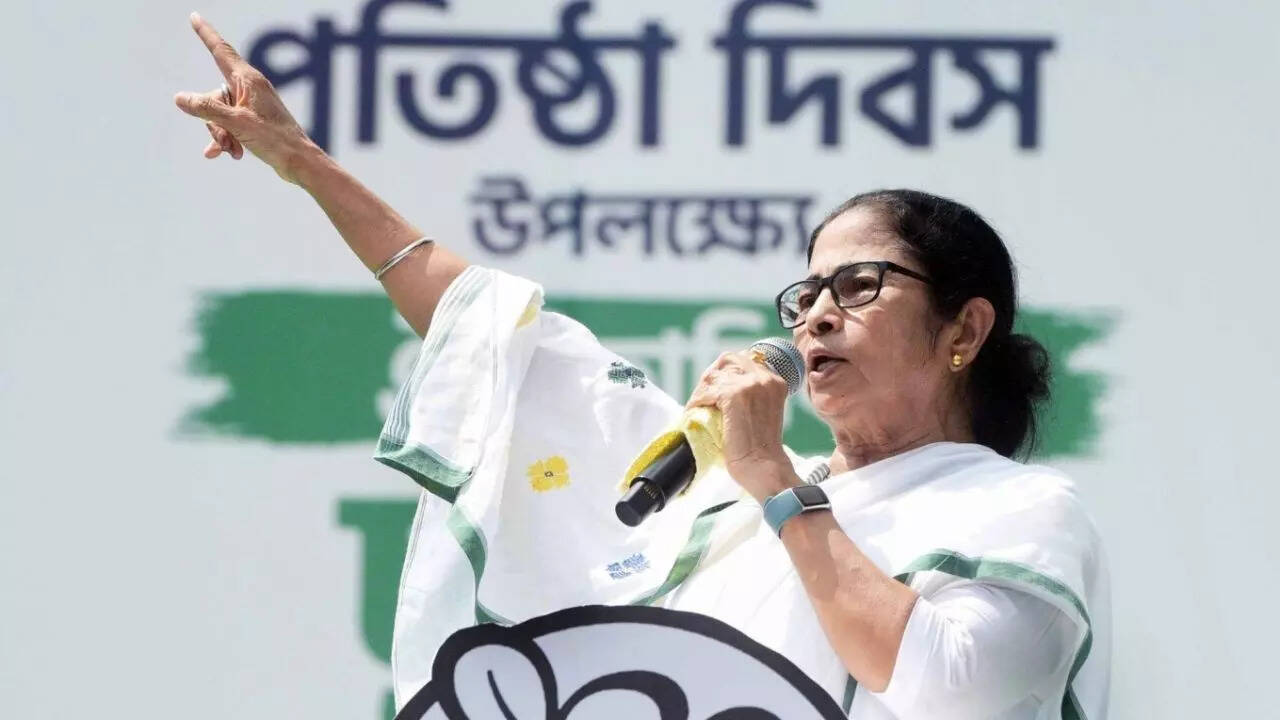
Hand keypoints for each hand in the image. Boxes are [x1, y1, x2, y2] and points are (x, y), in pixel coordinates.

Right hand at [173, 12, 316, 183]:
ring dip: (221, 134)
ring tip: (232, 150)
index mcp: (249, 80)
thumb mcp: (236, 123)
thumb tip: (180, 98)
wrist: (300, 163)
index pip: (220, 50)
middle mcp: (251, 88)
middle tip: (226, 139)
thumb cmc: (274, 140)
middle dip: (213, 120)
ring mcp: (252, 105)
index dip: (206, 34)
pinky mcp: (255, 121)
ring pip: (220, 114)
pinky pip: (230, 125)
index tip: (194, 17)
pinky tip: (228, 154)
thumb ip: (206, 109)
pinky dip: (228, 139)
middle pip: (214, 96)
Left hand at [686, 351, 800, 501]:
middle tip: (701, 394)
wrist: (763, 466)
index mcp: (774, 380)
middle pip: (728, 360)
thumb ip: (751, 396)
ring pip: (714, 375)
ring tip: (695, 405)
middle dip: (711, 375)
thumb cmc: (761, 448)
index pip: (743, 360)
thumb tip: (723, 388)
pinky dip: (697, 401)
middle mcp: (765, 377)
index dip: (724, 371)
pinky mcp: (734, 394)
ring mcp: (750, 384)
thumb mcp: (761, 411)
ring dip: (701, 390)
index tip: (713, 385)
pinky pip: (707, 391)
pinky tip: (693, 411)